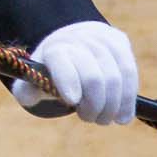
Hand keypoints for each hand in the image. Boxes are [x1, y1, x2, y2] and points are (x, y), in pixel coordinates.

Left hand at [10, 20, 138, 124]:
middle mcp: (78, 39)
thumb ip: (27, 91)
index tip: (72, 101)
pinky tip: (122, 117)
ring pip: (115, 77)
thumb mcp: (33, 82)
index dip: (68, 81)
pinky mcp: (119, 41)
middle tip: (88, 117)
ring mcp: (101, 38)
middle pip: (93, 77)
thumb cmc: (50, 72)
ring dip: (111, 106)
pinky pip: (129, 73)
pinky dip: (127, 99)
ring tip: (103, 118)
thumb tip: (32, 94)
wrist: (71, 43)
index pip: (61, 60)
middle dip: (93, 105)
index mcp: (54, 49)